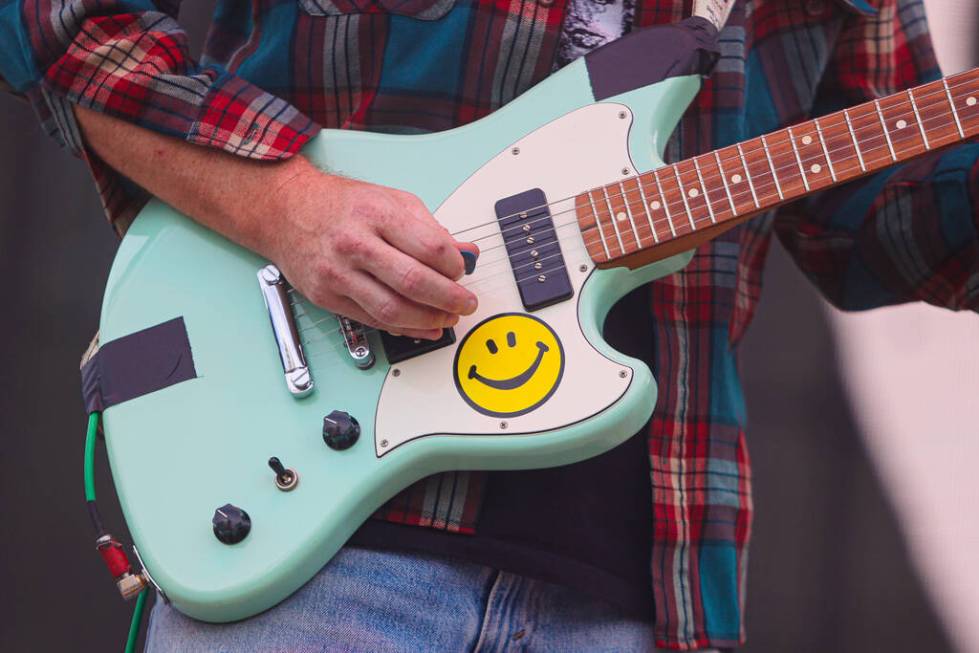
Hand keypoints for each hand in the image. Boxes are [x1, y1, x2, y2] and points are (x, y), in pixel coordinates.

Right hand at [268, 165, 478, 339]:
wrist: (285, 210)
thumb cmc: (340, 205)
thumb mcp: (390, 200)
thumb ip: (429, 227)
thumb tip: (465, 253)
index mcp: (376, 214)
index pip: (430, 246)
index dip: (454, 265)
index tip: (461, 271)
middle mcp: (355, 244)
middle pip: (414, 282)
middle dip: (449, 299)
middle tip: (465, 304)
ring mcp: (338, 273)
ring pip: (393, 309)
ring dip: (428, 320)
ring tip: (446, 319)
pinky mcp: (326, 296)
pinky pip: (372, 320)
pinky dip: (402, 328)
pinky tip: (420, 327)